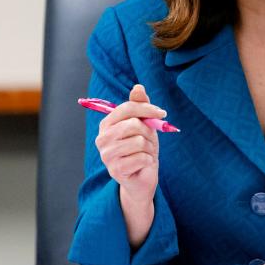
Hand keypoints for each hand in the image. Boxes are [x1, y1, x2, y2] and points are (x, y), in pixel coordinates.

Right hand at [95, 84, 165, 207]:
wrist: (141, 178)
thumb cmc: (141, 149)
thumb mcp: (143, 125)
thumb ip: (140, 106)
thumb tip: (138, 87)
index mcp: (106, 124)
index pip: (126, 108)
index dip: (147, 108)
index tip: (162, 113)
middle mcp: (102, 138)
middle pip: (133, 124)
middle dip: (148, 132)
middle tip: (150, 140)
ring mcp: (107, 155)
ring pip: (139, 142)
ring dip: (149, 148)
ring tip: (145, 153)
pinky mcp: (115, 170)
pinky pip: (141, 158)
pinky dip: (148, 161)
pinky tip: (143, 164)